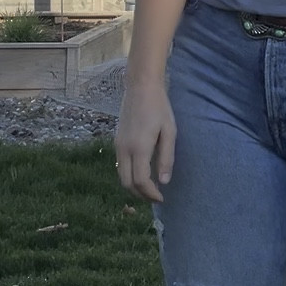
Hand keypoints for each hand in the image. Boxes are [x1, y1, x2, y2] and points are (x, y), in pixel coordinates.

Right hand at [115, 81, 176, 201]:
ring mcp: (118, 145)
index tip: (162, 198)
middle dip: (140, 195)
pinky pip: (120, 165)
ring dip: (133, 186)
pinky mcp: (116, 140)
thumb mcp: (169, 132)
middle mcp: (124, 149)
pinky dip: (129, 175)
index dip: (150, 194)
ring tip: (150, 188)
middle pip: (127, 183)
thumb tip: (164, 182)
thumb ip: (166, 158)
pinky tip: (142, 172)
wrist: (140, 87)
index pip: (140, 181)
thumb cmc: (159, 107)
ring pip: (121, 176)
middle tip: (155, 197)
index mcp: (138, 148)